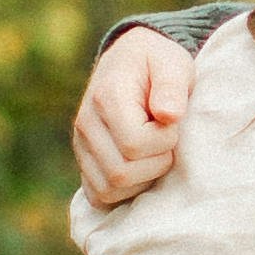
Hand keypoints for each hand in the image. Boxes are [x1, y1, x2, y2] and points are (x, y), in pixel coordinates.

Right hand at [74, 26, 197, 210]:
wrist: (133, 59)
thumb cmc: (158, 62)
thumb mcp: (173, 63)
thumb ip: (172, 86)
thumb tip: (168, 116)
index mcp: (106, 98)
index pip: (133, 144)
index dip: (163, 141)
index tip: (173, 123)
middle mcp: (86, 124)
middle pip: (120, 173)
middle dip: (156, 164)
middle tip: (167, 141)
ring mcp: (82, 146)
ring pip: (108, 190)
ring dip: (142, 181)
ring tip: (155, 154)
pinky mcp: (85, 161)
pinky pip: (98, 195)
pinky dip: (124, 192)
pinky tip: (142, 171)